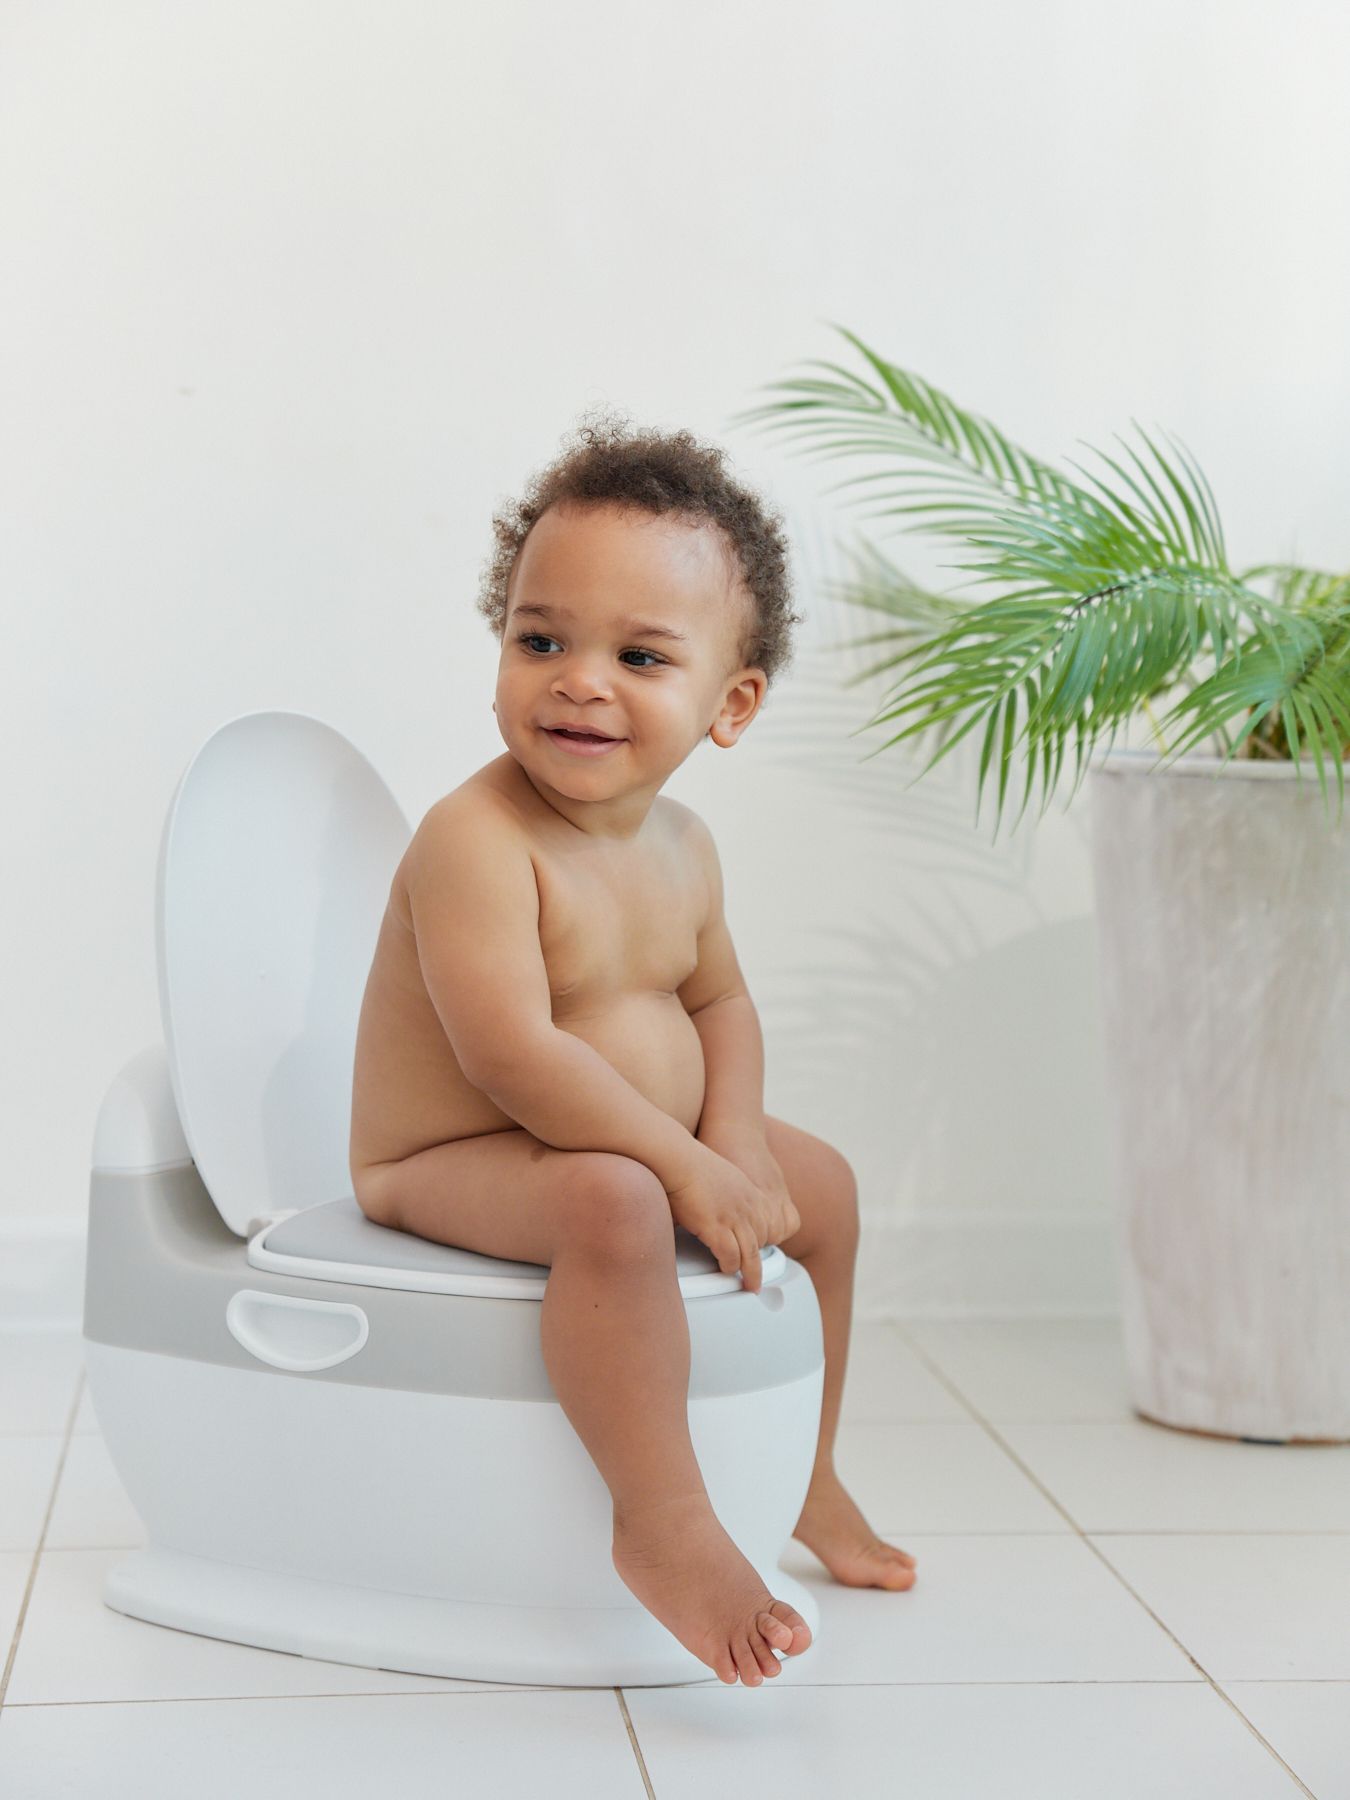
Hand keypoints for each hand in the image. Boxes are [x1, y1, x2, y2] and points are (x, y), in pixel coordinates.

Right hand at [664, 1126, 800, 1293]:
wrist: (677, 1157)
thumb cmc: (687, 1164)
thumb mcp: (715, 1179)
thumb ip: (719, 1197)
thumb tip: (710, 1211)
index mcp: (748, 1193)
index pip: (767, 1223)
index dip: (763, 1241)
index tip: (759, 1253)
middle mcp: (747, 1205)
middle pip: (762, 1241)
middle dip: (759, 1262)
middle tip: (756, 1277)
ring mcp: (733, 1216)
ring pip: (750, 1253)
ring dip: (749, 1271)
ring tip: (748, 1284)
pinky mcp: (716, 1225)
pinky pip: (729, 1254)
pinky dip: (729, 1265)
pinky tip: (725, 1270)